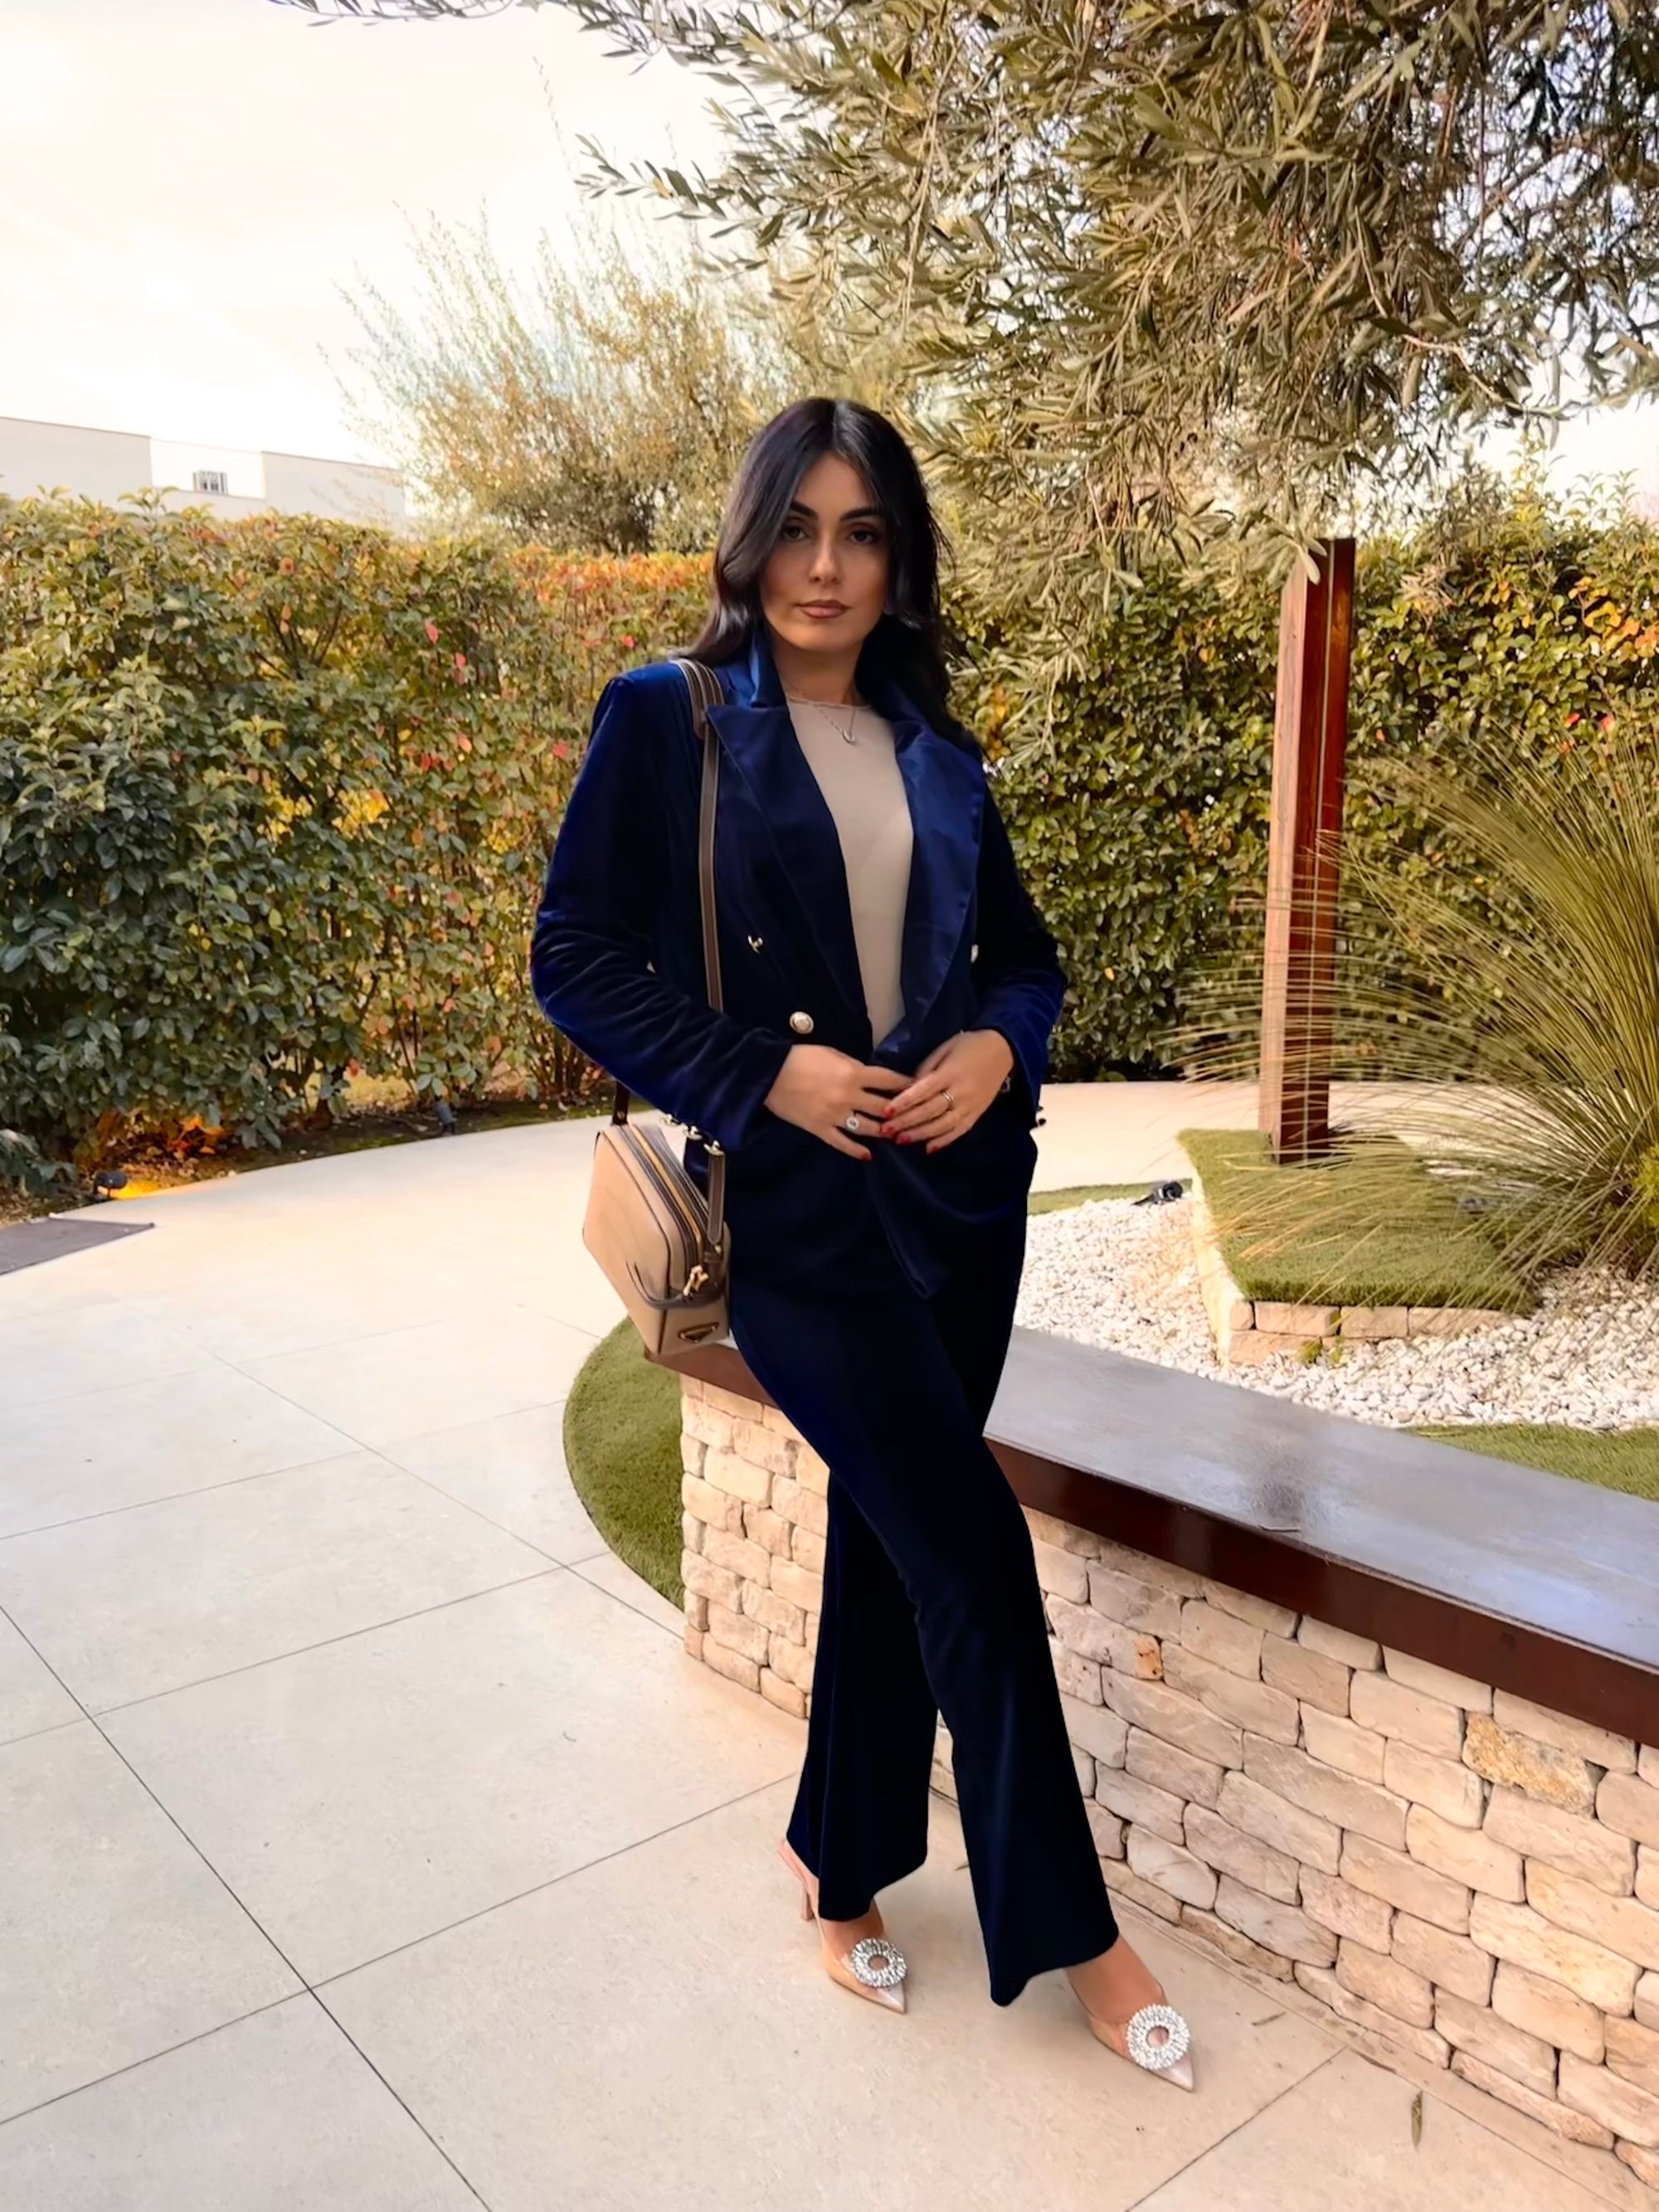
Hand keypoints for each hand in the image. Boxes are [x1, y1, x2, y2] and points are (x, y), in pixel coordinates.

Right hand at [763, 1044, 909, 1159]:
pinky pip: (843, 1143)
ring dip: (884, 1132)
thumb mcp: (833, 1054)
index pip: (889, 1080)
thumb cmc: (801, 1058)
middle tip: (913, 1117)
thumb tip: (871, 1077)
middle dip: (901, 1112)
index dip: (906, 1084)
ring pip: (869, 1129)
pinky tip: (868, 1155)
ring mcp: (836, 1116)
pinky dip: (857, 1151)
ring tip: (894, 1135)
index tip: (919, 1087)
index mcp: (854, 1074)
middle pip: (884, 1108)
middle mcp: (849, 1097)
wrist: (769, 1074)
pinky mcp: (821, 1129)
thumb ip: (854, 1067)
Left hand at [880, 1029, 1014, 1152]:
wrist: (1005, 1050)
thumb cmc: (969, 1045)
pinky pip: (960, 1130)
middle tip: (886, 1131)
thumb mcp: (945, 1048)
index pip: (923, 1091)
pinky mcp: (978, 1113)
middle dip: (906, 1122)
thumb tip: (908, 1088)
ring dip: (921, 1134)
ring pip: (943, 1125)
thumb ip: (927, 1068)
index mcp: (950, 1073)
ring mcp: (971, 1105)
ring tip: (901, 1140)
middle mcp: (961, 1091)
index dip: (903, 1102)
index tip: (886, 1112)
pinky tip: (929, 1148)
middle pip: (930, 1111)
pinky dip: (944, 1141)